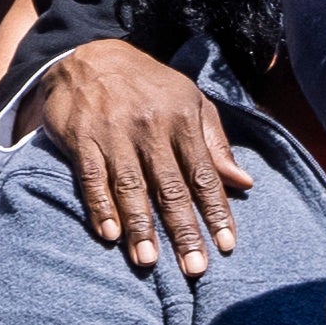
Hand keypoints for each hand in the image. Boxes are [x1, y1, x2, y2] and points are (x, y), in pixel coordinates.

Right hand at [18, 37, 247, 268]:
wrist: (90, 56)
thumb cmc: (149, 86)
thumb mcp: (190, 101)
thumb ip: (215, 144)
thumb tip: (243, 183)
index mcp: (182, 119)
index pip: (204, 174)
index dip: (216, 211)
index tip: (227, 245)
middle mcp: (150, 128)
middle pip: (170, 187)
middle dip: (184, 230)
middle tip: (194, 268)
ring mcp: (114, 133)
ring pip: (131, 187)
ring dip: (141, 226)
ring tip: (149, 260)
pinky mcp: (82, 138)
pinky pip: (92, 178)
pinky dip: (100, 206)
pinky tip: (109, 234)